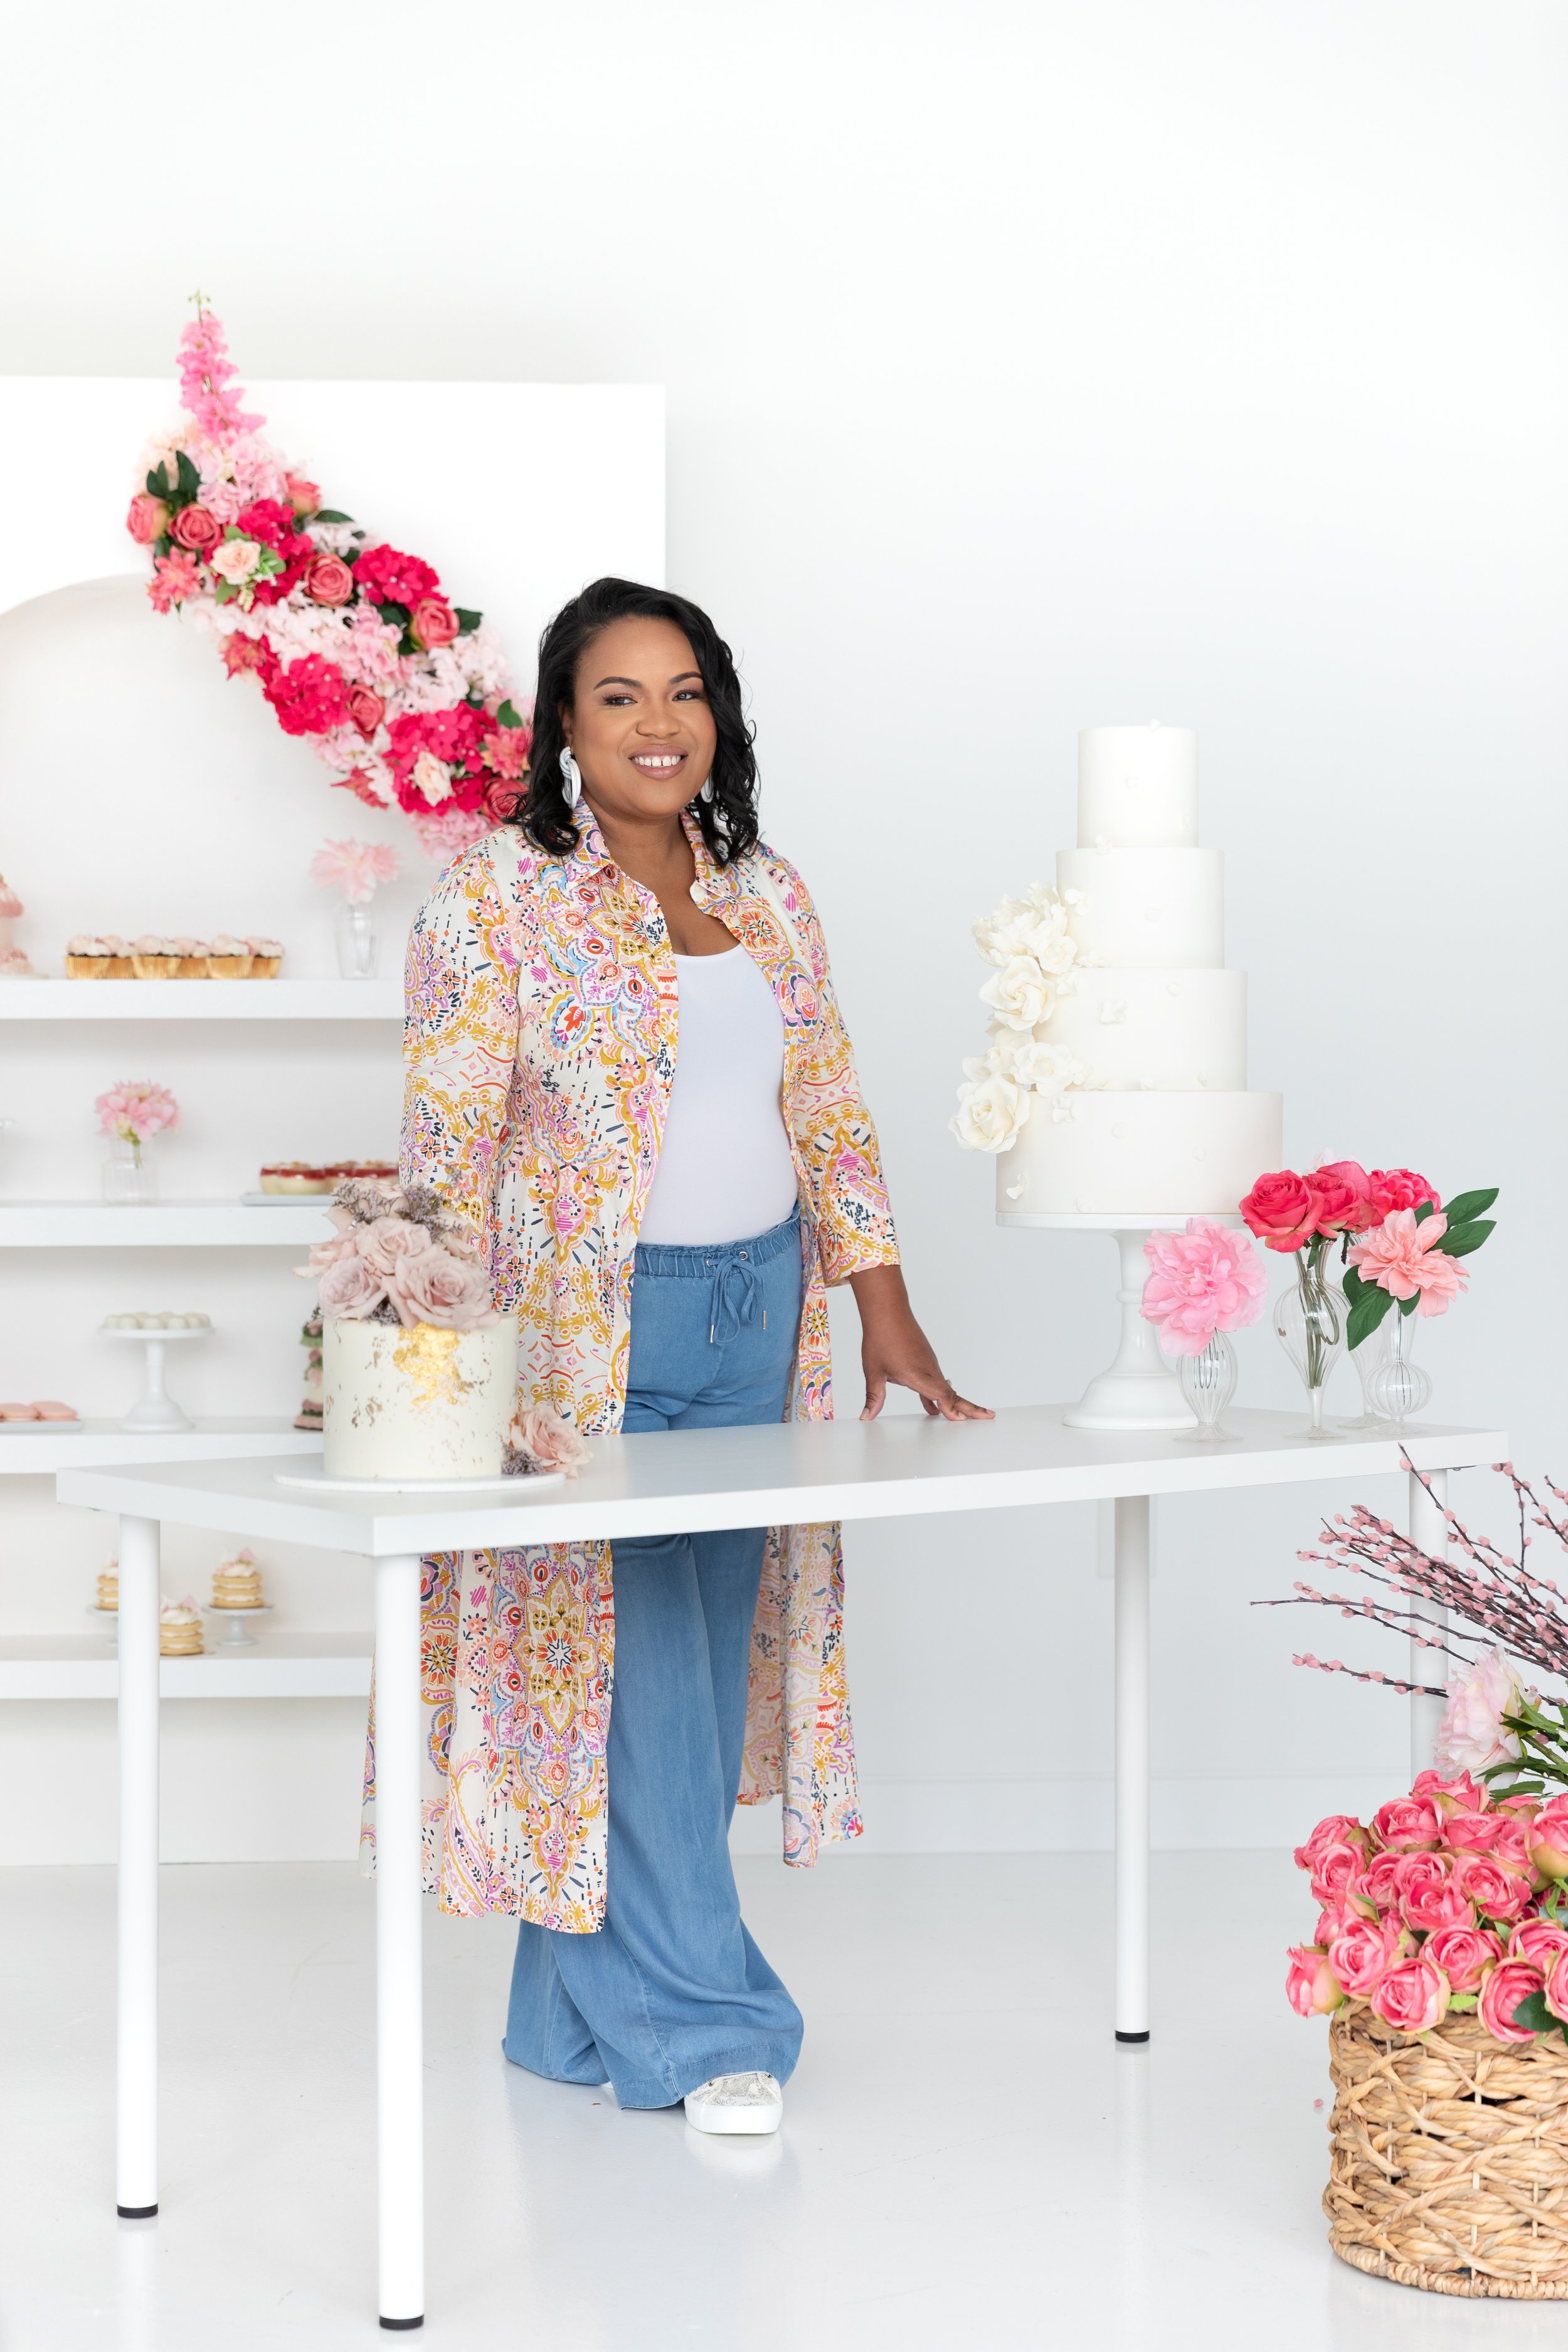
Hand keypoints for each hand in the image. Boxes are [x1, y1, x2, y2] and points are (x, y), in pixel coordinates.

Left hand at [847, 1263, 993, 1422]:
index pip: (940, 1395)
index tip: (960, 1420)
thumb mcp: (874, 1371)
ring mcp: (929, 1365)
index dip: (950, 1408)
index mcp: (917, 1374)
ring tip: (967, 1417)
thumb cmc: (881, 1338)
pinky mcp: (925, 1361)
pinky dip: (939, 1396)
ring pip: (946, 1388)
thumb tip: (867, 1415)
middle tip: (988, 1417)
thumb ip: (874, 1396)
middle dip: (970, 1407)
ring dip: (957, 1403)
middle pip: (952, 1393)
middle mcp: (928, 1370)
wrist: (888, 1312)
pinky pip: (936, 1382)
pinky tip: (933, 1409)